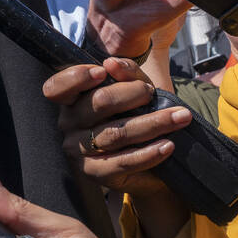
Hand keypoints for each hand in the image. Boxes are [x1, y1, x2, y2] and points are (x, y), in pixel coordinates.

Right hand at [43, 57, 191, 237]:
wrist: (149, 159)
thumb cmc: (136, 115)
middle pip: (97, 104)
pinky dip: (148, 153)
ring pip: (116, 133)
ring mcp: (79, 150)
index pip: (56, 87)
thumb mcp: (135, 89)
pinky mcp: (96, 173)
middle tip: (152, 92)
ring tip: (180, 117)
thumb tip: (112, 63)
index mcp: (71, 100)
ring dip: (153, 123)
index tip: (103, 71)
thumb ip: (126, 73)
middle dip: (131, 94)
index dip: (76, 77)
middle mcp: (68, 124)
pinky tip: (168, 145)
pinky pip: (123, 162)